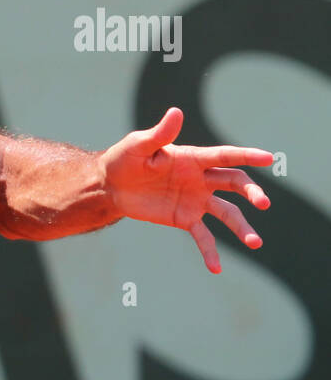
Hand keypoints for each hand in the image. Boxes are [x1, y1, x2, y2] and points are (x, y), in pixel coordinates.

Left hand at [99, 107, 272, 273]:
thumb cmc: (124, 159)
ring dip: (241, 227)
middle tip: (263, 202)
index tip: (269, 158)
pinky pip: (203, 236)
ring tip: (255, 243)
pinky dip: (210, 251)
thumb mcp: (138, 146)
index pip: (224, 156)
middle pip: (233, 183)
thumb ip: (159, 134)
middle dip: (250, 192)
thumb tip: (176, 112)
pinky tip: (215, 268)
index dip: (247, 156)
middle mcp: (200, 179)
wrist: (109, 186)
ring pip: (226, 213)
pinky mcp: (184, 219)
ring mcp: (195, 200)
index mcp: (192, 158)